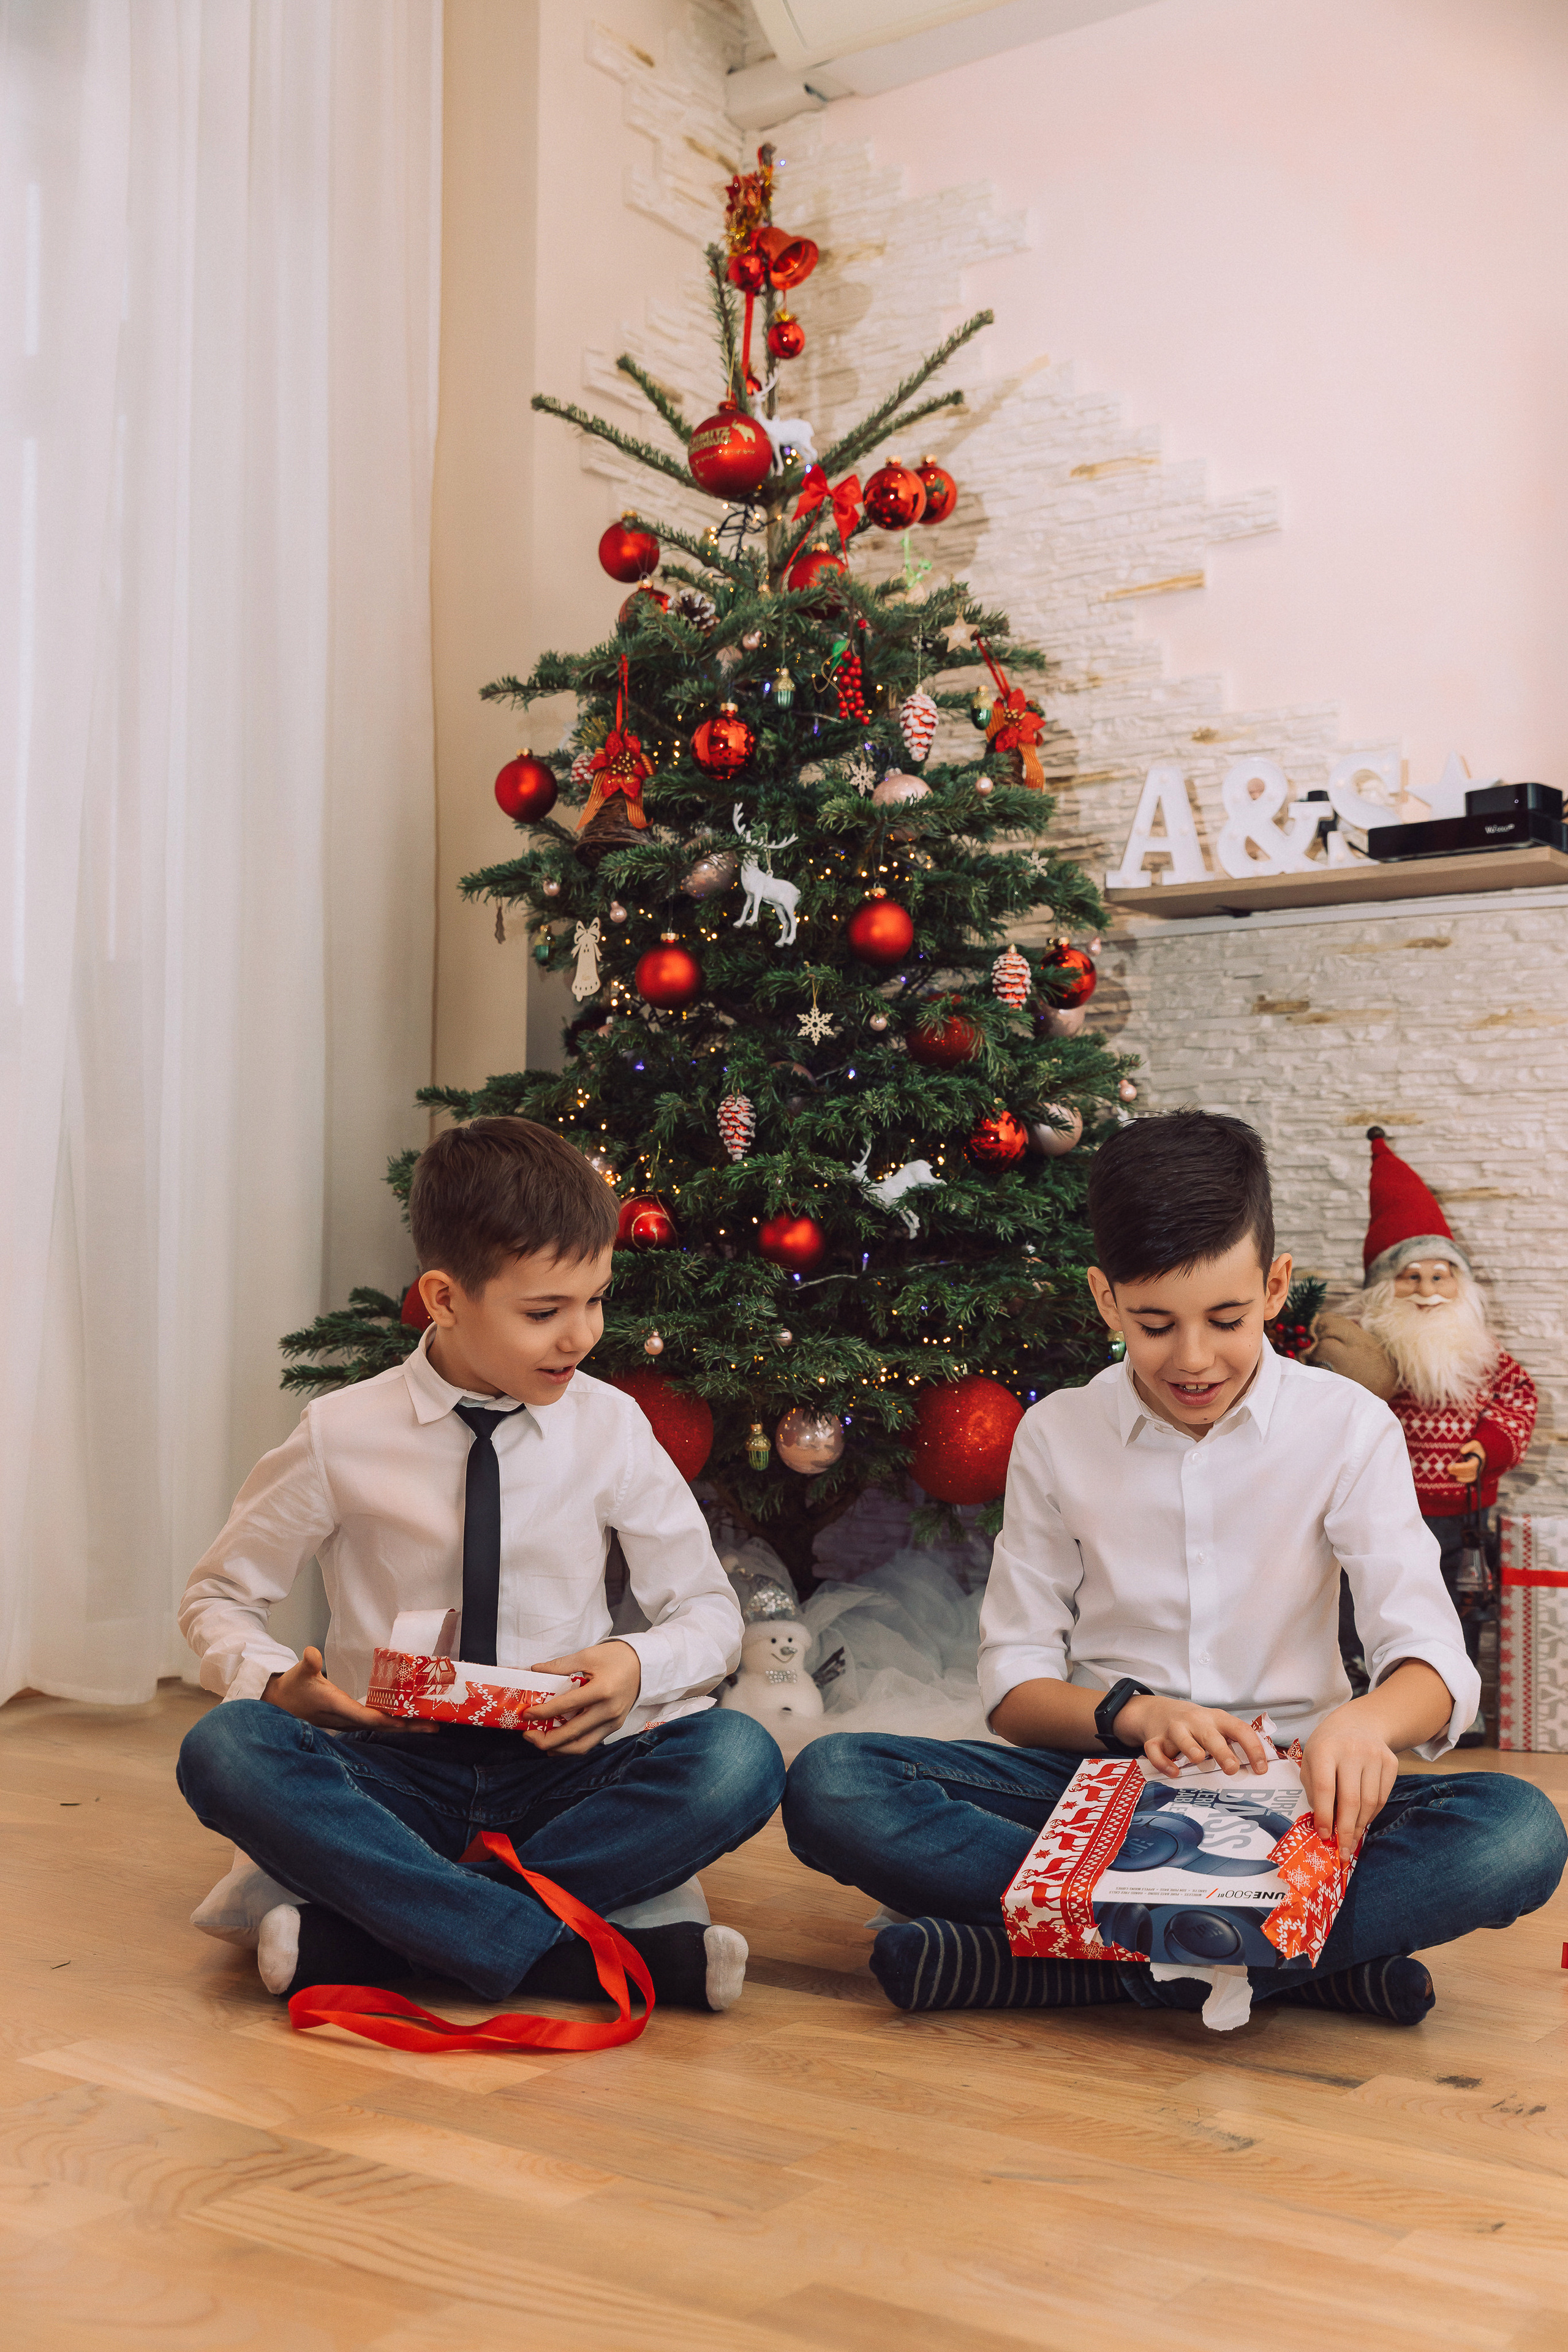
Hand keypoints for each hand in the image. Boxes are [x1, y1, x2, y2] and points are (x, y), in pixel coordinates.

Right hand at [263, 1646, 431, 1734]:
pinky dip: (392, 1722)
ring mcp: (348, 1722)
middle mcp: (346, 1719)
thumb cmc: (293, 1688)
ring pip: (380, 1727)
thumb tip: (310, 1653)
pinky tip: (405, 1718)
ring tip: (427, 1723)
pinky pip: (375, 1723)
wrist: (280, 1704)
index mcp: (338, 1708)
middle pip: (382, 1727)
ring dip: (403, 1726)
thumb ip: (308, 1664)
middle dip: (407, 1727)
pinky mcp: (349, 1720)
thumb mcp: (300, 1673)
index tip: (408, 1722)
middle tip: (434, 1725)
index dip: (388, 1721)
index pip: (368, 1717)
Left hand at [521, 1640, 641, 1755]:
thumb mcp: (587, 1655)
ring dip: (558, 1749)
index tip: (526, 1715)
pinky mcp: (614, 1727)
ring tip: (540, 1742)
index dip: (543, 1713)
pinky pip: (590, 1743)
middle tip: (528, 1735)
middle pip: (573, 1734)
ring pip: (582, 1746)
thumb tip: (533, 1670)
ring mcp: (613, 1722)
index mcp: (602, 1690)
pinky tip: (557, 1744)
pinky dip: (572, 1746)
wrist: (644, 1665)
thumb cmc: (615, 1657)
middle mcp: (608, 1711)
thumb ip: (559, 1665)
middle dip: (546, 1739)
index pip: (566, 1706)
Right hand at [1115, 1693, 1269, 1779]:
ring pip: (1181, 1737)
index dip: (1253, 1748)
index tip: (1261, 1769)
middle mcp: (1196, 1722)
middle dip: (1222, 1751)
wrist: (1157, 1711)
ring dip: (1191, 1748)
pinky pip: (1156, 1751)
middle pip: (1210, 1735)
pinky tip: (1174, 1772)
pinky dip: (1163, 1763)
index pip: (1240, 1730)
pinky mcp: (1155, 1740)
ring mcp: (1174, 1729)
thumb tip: (1260, 1768)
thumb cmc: (1196, 1725)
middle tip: (1232, 1769)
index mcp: (1217, 1719)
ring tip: (1199, 1760)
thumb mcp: (1216, 1726)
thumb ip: (1233, 1742)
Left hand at [1301, 1701, 1397, 1857]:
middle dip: (1346, 1830)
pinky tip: (1362, 1821)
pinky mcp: (1391, 1762)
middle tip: (1342, 1851)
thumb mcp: (1311, 1760)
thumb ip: (1314, 1790)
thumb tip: (1323, 1825)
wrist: (1359, 1723)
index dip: (1324, 1815)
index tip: (1323, 1835)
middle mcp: (1352, 1751)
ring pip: (1369, 1802)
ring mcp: (1375, 1756)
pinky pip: (1382, 1797)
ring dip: (1359, 1826)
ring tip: (1351, 1839)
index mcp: (1325, 1749)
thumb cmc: (1328, 1747)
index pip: (1325, 1788)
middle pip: (1351, 1799)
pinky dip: (1371, 1814)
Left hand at [1448, 1441, 1484, 1484]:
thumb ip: (1468, 1447)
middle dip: (1458, 1471)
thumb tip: (1462, 1451)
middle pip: (1468, 1472)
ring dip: (1459, 1475)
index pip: (1470, 1466)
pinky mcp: (1475, 1474)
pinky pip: (1470, 1479)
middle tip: (1448, 1467)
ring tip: (1450, 1471)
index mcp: (1479, 1460)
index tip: (1453, 1466)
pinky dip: (1463, 1479)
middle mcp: (1479, 1467)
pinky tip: (1456, 1477)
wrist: (1481, 1452)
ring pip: (1469, 1477)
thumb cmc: (1476, 1448)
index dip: (1462, 1467)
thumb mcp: (1473, 1444)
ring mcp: (1478, 1472)